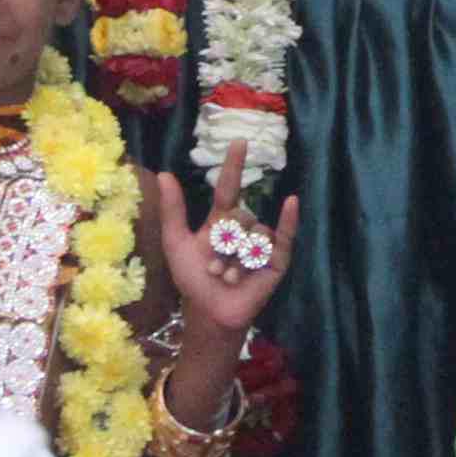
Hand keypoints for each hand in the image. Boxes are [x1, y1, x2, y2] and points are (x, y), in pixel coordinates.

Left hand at [151, 148, 300, 346]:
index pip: (229, 187)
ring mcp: (260, 244)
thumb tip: (164, 173)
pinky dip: (287, 220)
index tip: (239, 142)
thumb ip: (173, 210)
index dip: (233, 165)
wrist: (209, 314)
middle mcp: (243, 229)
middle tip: (213, 269)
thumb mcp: (177, 242)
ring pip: (254, 233)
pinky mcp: (276, 261)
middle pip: (240, 215)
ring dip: (238, 259)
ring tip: (228, 278)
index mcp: (221, 221)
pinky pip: (283, 237)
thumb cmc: (193, 279)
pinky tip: (291, 203)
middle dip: (225, 243)